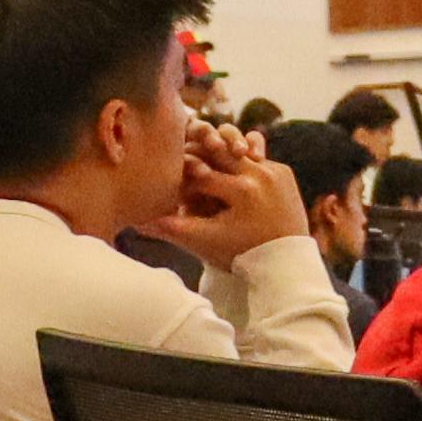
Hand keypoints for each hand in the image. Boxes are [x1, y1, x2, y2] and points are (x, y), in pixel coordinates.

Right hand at [164, 130, 307, 266]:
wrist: (284, 264)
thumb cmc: (240, 255)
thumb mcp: (204, 242)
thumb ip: (171, 228)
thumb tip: (136, 222)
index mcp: (241, 191)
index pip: (201, 175)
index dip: (180, 178)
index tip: (167, 182)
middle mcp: (262, 175)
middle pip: (219, 158)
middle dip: (199, 162)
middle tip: (182, 165)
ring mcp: (277, 171)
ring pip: (237, 156)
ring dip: (219, 160)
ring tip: (204, 168)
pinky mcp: (286, 173)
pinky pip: (257, 161)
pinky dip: (240, 166)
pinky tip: (226, 172)